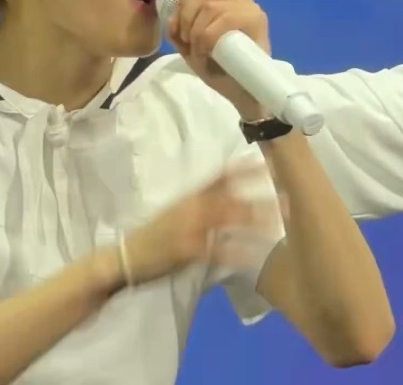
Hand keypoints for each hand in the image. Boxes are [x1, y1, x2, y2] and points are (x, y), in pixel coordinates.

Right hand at [122, 164, 281, 285]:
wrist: (127, 255)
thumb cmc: (154, 233)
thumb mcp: (177, 210)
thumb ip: (201, 202)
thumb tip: (230, 194)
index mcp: (190, 196)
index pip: (221, 176)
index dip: (244, 168)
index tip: (268, 161)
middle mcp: (191, 206)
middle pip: (230, 195)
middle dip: (259, 194)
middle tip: (289, 193)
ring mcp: (190, 227)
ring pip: (227, 218)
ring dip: (255, 220)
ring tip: (280, 221)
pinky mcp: (188, 250)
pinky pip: (218, 250)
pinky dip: (238, 252)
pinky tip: (257, 255)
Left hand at [166, 0, 269, 115]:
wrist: (245, 95)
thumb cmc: (220, 70)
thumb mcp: (191, 48)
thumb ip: (178, 31)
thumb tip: (170, 17)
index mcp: (224, 2)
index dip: (183, 5)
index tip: (180, 31)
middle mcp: (238, 0)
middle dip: (185, 19)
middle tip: (187, 43)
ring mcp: (249, 8)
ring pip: (209, 6)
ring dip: (196, 32)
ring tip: (199, 52)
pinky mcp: (256, 20)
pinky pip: (223, 18)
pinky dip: (208, 37)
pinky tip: (207, 52)